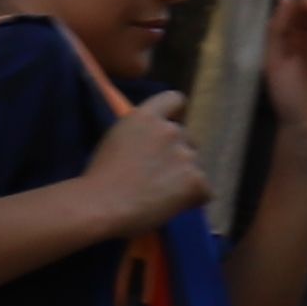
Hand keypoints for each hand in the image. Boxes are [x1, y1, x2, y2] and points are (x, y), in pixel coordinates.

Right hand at [82, 86, 215, 230]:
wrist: (102, 206)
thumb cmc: (100, 177)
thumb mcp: (116, 138)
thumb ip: (140, 132)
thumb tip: (154, 144)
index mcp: (146, 116)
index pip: (174, 99)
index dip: (176, 114)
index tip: (171, 128)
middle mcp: (170, 130)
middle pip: (188, 138)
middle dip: (179, 154)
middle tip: (159, 176)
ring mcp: (185, 155)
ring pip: (196, 166)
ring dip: (185, 178)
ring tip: (161, 195)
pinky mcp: (195, 180)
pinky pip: (205, 191)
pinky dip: (193, 199)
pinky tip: (171, 206)